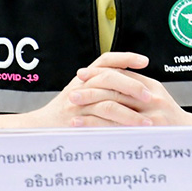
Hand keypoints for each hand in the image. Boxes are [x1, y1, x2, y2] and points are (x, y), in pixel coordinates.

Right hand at [24, 52, 153, 127]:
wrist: (42, 126)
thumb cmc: (65, 111)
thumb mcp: (82, 92)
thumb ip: (102, 86)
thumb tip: (133, 86)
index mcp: (84, 76)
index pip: (107, 60)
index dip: (126, 58)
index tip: (145, 62)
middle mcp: (81, 86)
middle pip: (110, 78)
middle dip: (133, 86)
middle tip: (150, 97)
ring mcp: (79, 104)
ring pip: (109, 102)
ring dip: (131, 113)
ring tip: (147, 122)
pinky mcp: (78, 121)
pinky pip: (101, 123)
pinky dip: (118, 127)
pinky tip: (131, 132)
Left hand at [68, 52, 191, 127]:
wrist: (189, 136)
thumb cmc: (169, 117)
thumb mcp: (155, 95)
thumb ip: (136, 85)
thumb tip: (108, 76)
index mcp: (151, 86)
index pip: (120, 74)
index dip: (98, 73)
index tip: (81, 74)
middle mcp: (152, 98)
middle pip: (115, 89)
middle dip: (90, 91)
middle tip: (72, 93)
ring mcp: (151, 115)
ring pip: (114, 107)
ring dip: (90, 109)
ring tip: (73, 110)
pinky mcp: (148, 132)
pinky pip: (117, 128)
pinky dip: (97, 126)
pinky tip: (84, 126)